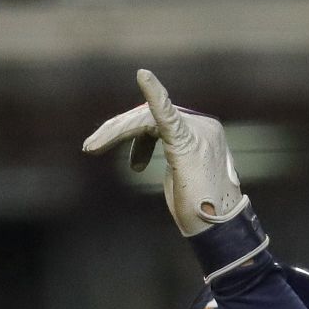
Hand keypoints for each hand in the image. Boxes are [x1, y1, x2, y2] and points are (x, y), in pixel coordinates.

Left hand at [82, 69, 244, 236]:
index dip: (131, 133)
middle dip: (117, 131)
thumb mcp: (182, 176)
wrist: (218, 232)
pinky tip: (144, 76)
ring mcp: (198, 131)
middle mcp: (203, 126)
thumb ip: (171, 156)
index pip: (161, 119)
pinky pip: (166, 115)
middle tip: (90, 147)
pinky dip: (154, 94)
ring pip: (146, 119)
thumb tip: (146, 152)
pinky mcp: (187, 141)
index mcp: (203, 131)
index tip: (105, 142)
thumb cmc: (200, 211)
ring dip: (115, 132)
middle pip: (149, 116)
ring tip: (92, 147)